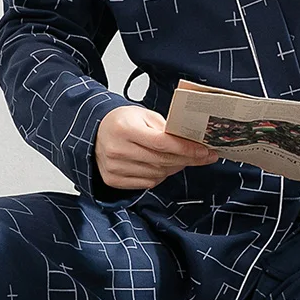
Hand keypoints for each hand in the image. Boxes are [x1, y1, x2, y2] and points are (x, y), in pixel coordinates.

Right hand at [95, 106, 217, 189]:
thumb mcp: (144, 115)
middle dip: (187, 159)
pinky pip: (148, 183)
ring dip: (175, 167)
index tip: (204, 150)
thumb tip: (191, 141)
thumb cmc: (122, 122)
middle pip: (162, 160)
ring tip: (183, 159)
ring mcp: (114, 167)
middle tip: (203, 156)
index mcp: (124, 128)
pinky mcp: (113, 180)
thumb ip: (165, 127)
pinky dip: (161, 175)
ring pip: (157, 174)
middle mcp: (117, 150)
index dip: (186, 148)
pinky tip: (164, 166)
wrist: (96, 133)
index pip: (161, 143)